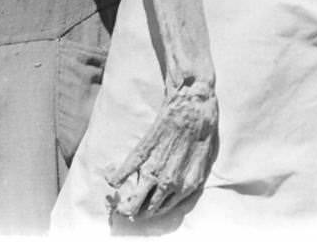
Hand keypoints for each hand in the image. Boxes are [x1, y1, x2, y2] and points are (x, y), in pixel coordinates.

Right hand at [106, 85, 217, 219]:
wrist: (194, 103)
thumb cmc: (204, 130)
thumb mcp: (206, 162)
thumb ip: (191, 180)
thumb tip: (179, 192)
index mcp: (187, 186)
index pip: (164, 211)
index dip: (151, 212)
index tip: (144, 208)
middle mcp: (170, 182)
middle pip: (147, 209)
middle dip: (135, 212)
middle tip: (128, 207)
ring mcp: (155, 166)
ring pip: (134, 197)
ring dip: (122, 203)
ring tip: (115, 200)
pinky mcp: (145, 149)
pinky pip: (127, 168)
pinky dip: (116, 176)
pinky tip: (111, 179)